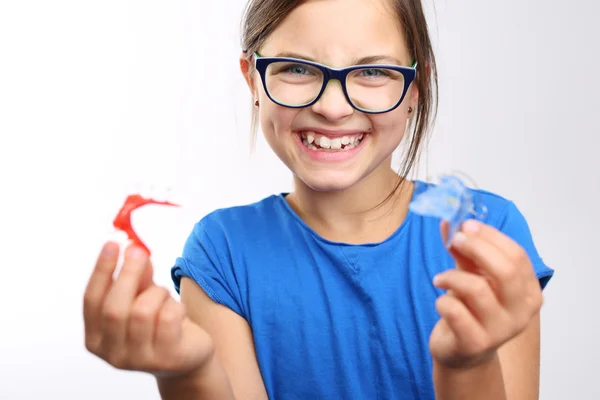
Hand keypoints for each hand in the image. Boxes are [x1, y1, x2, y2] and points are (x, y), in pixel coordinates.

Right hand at [83, 242, 213, 377]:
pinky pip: (168, 318)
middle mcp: (112, 353)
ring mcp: (138, 360)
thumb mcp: (143, 298)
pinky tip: (178, 311)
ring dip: (157, 293)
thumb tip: (134, 249)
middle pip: (114, 308)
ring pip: (143, 312)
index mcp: (96, 338)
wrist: (187, 356)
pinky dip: (175, 305)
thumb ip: (137, 278)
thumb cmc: (159, 324)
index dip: (101, 270)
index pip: (91, 300)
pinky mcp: (165, 359)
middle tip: (139, 251)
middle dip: (128, 274)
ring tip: (164, 295)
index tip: (111, 244)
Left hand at [429, 219, 542, 368]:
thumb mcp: (471, 274)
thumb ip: (462, 249)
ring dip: (451, 276)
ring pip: (477, 289)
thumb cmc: (471, 307)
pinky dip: (442, 300)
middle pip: (505, 271)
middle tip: (454, 240)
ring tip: (438, 279)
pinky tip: (441, 301)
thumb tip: (448, 221)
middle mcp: (521, 312)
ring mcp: (500, 331)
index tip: (466, 225)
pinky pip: (455, 310)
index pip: (517, 256)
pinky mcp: (475, 343)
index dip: (490, 236)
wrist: (462, 350)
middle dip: (477, 249)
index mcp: (528, 292)